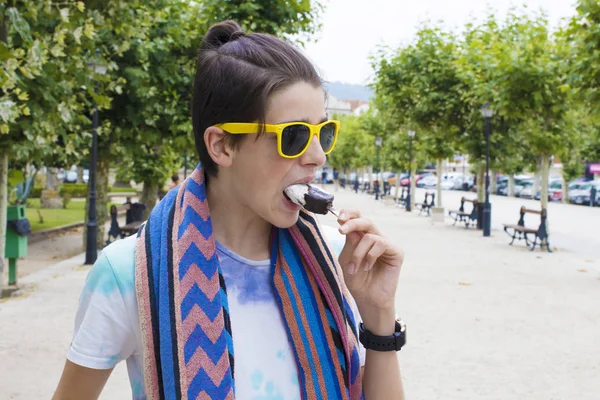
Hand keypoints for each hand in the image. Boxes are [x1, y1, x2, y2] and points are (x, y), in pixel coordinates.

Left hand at [337, 209, 403, 334]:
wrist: (367, 298)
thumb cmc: (356, 280)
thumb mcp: (346, 258)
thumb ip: (349, 241)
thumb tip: (348, 223)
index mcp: (362, 237)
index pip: (358, 217)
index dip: (349, 213)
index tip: (338, 217)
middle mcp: (375, 237)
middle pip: (365, 221)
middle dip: (352, 223)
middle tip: (341, 230)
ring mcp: (386, 244)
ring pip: (370, 236)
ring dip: (358, 253)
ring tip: (354, 268)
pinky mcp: (396, 252)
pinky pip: (381, 244)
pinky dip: (370, 256)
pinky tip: (367, 267)